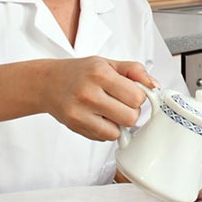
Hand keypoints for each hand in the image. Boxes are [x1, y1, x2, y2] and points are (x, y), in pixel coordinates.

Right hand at [37, 57, 157, 140]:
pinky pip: (104, 138)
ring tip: (109, 110)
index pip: (137, 97)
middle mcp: (89, 93)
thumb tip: (155, 85)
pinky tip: (99, 117)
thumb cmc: (79, 72)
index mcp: (100, 74)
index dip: (139, 97)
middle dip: (131, 111)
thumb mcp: (107, 63)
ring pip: (118, 131)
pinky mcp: (75, 126)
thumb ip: (134, 71)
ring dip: (118, 123)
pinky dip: (107, 130)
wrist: (47, 83)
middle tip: (122, 103)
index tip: (132, 93)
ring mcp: (80, 112)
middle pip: (130, 117)